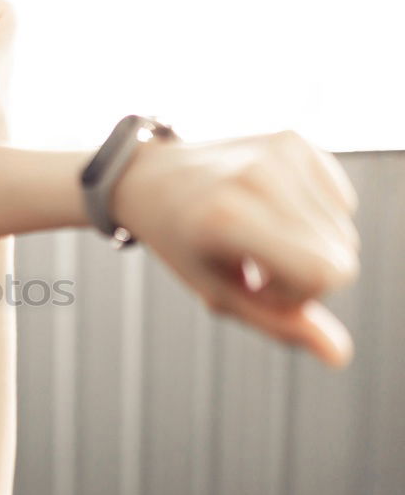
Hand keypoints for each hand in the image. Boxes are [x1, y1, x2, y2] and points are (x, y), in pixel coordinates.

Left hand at [113, 130, 359, 367]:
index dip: (300, 295)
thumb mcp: (218, 291)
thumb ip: (278, 325)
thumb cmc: (181, 242)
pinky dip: (314, 218)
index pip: (326, 273)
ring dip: (310, 247)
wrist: (150, 178)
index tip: (258, 287)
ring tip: (258, 239)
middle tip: (254, 265)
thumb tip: (340, 356)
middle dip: (305, 275)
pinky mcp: (294, 138)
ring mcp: (280, 150)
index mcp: (229, 217)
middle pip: (342, 254)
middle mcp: (258, 176)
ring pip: (345, 229)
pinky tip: (272, 214)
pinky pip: (341, 201)